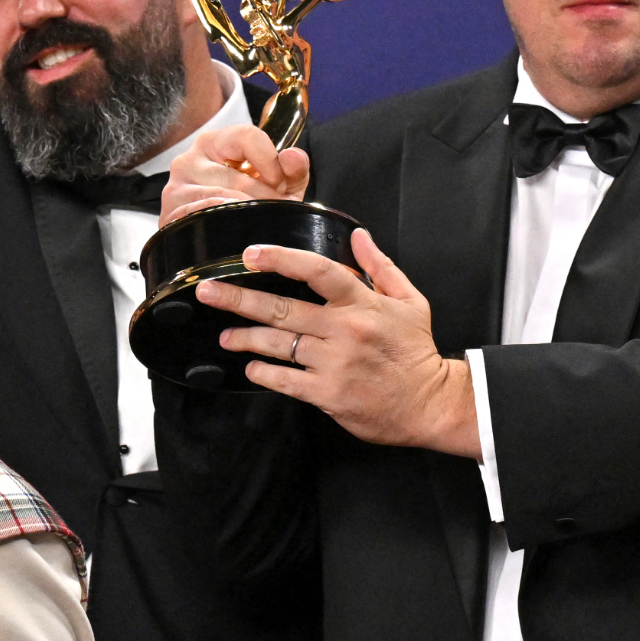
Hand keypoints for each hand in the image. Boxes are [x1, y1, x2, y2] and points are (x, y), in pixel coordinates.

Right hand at [161, 121, 308, 220]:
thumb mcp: (276, 183)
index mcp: (215, 141)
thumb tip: (292, 157)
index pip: (246, 136)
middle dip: (262, 197)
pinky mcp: (169, 215)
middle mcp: (189, 159)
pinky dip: (223, 226)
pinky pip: (200, 218)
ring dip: (246, 214)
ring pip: (218, 201)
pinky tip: (236, 231)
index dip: (270, 160)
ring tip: (261, 223)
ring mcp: (175, 188)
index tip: (281, 183)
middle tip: (277, 212)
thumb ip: (293, 168)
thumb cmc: (249, 199)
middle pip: (234, 177)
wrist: (221, 231)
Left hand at [195, 230, 476, 454]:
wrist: (431, 404)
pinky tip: (251, 368)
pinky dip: (264, 373)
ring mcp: (333, 363)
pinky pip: (285, 381)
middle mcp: (343, 330)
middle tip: (208, 292)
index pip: (316, 271)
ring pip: (277, 345)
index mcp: (363, 304)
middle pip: (282, 309)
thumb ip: (380, 267)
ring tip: (226, 336)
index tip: (251, 254)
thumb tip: (357, 236)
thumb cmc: (417, 352)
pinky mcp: (327, 394)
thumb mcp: (410, 301)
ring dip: (245, 338)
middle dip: (239, 299)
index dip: (280, 259)